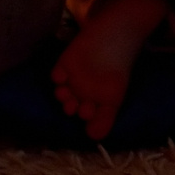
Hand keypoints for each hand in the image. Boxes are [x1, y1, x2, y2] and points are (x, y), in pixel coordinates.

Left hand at [50, 15, 142, 139]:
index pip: (86, 116)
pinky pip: (56, 74)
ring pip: (62, 93)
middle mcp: (82, 93)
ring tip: (66, 92)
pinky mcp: (64, 65)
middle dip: (71, 107)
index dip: (85, 117)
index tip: (88, 112)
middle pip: (71, 105)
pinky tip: (62, 75)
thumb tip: (94, 139)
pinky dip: (57, 77)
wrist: (116, 34)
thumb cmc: (118, 67)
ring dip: (62, 95)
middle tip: (75, 105)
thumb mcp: (115, 96)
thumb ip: (105, 118)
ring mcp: (72, 80)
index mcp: (95, 103)